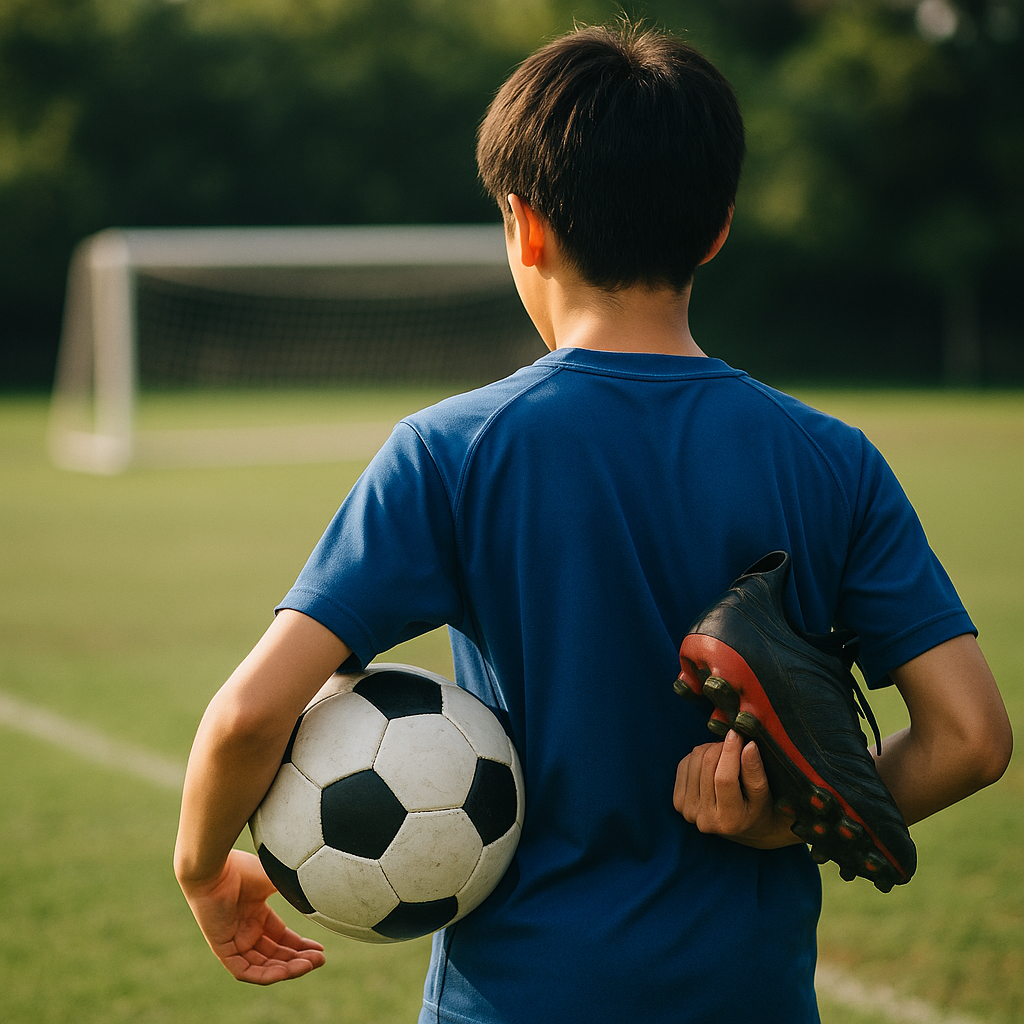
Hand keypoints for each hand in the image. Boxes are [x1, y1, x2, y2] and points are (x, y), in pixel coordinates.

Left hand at [179, 850, 325, 983]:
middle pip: (275, 953)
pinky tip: (284, 972)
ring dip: (286, 969)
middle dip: (298, 959)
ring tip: (309, 966)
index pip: (280, 936)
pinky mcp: (221, 948)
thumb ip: (294, 890)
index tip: (320, 950)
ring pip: (262, 965)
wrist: (214, 868)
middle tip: (320, 961)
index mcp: (256, 911)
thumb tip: (319, 897)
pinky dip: (264, 974)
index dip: (300, 946)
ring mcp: (233, 939)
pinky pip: (243, 970)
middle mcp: (245, 928)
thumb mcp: (276, 880)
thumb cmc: (242, 868)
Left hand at [673, 730, 799, 848]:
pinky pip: (684, 763)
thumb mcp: (764, 794)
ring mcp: (688, 811)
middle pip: (706, 766)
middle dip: (722, 747)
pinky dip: (699, 756)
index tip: (737, 733)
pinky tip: (713, 764)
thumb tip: (749, 745)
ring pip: (694, 760)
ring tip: (727, 756)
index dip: (730, 752)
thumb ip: (755, 771)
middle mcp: (704, 819)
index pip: (724, 778)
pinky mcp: (678, 801)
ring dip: (711, 749)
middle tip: (736, 743)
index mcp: (729, 821)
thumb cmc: (760, 809)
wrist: (745, 828)